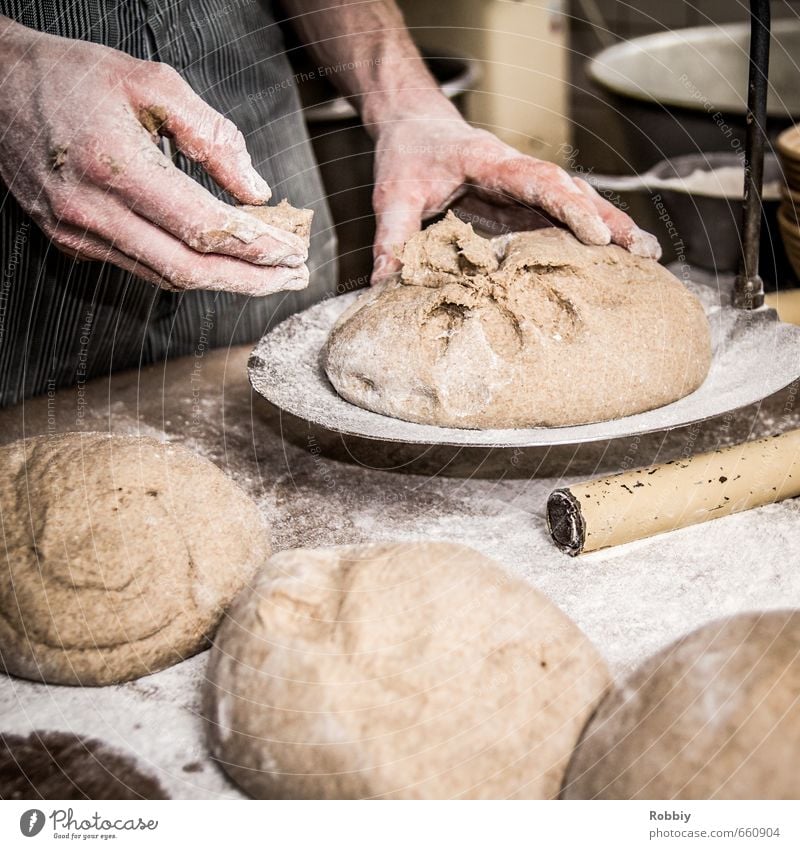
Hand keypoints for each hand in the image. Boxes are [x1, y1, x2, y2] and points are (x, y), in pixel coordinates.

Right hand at [0, 17, 308, 294]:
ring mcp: (79, 234)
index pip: (203, 226)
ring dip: (226, 282)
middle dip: (251, 279)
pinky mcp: (73, 243)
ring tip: (269, 275)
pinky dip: (190, 271)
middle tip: (293, 276)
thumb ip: (212, 136)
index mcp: (114, 165)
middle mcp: (92, 211)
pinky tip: (221, 264)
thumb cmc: (73, 77)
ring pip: (168, 277)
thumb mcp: (152, 82)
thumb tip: (255, 190)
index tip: (293, 251)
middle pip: (190, 269)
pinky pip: (144, 269)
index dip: (255, 247)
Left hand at [370, 103, 660, 279]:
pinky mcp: (521, 204)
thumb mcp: (393, 194)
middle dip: (611, 220)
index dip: (570, 207)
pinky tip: (610, 258)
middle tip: (645, 253)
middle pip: (574, 192)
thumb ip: (392, 237)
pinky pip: (560, 218)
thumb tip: (384, 285)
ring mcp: (524, 189)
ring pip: (576, 203)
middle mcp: (518, 174)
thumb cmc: (408, 153)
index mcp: (492, 163)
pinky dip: (588, 235)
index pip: (541, 181)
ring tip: (647, 257)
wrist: (414, 127)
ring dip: (611, 227)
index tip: (597, 234)